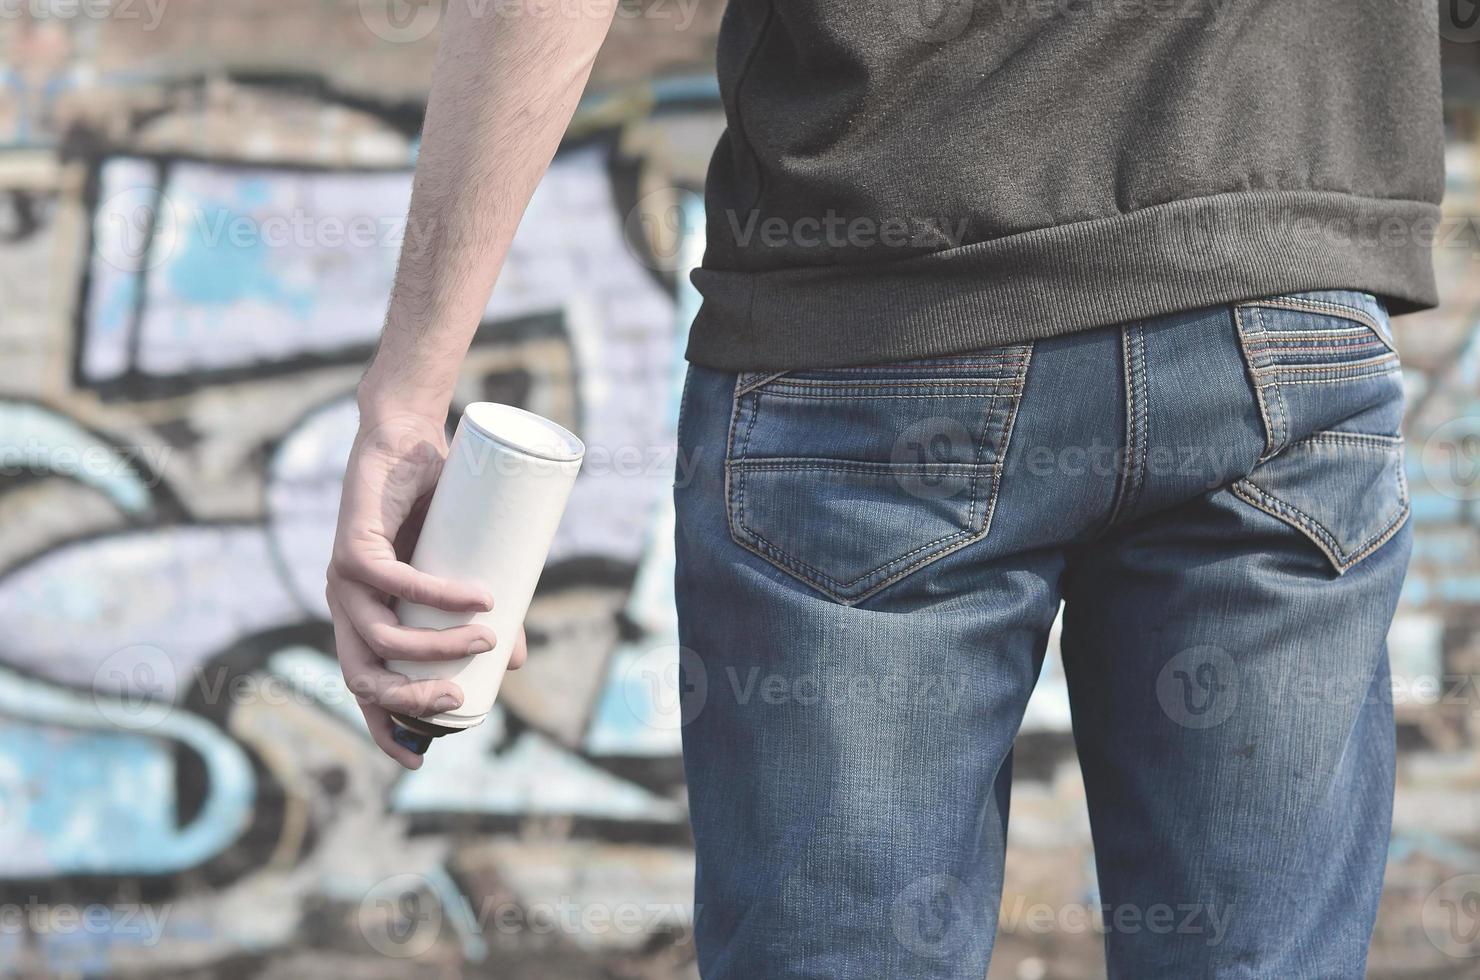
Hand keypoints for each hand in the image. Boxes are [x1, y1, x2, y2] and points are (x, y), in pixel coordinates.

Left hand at [327, 404, 528, 767]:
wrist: (407, 440)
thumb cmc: (435, 507)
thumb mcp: (466, 570)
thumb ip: (486, 614)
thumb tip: (514, 662)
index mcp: (364, 620)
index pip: (363, 690)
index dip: (383, 731)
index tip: (416, 762)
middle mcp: (346, 606)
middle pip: (365, 677)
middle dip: (411, 700)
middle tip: (461, 698)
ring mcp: (343, 578)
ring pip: (383, 636)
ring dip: (438, 648)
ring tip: (489, 637)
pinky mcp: (352, 544)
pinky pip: (395, 582)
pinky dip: (440, 597)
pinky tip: (479, 599)